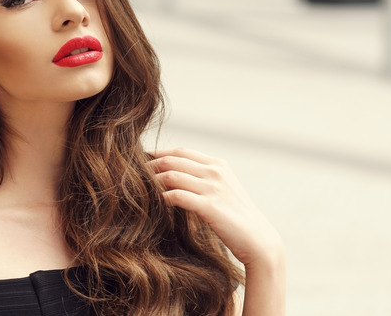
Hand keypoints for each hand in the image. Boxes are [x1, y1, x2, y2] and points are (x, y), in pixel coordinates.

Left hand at [147, 148, 282, 267]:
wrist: (258, 241)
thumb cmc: (236, 218)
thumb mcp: (222, 190)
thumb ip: (202, 179)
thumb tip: (173, 177)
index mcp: (218, 164)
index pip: (179, 151)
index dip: (157, 153)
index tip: (140, 160)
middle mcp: (215, 172)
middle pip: (171, 160)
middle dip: (149, 166)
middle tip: (132, 175)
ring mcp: (213, 187)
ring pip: (170, 175)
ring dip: (151, 181)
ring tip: (139, 190)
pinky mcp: (210, 206)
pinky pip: (177, 195)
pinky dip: (162, 197)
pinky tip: (155, 204)